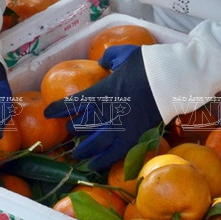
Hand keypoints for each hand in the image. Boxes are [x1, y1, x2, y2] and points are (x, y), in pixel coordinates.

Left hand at [44, 44, 161, 171]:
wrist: (171, 80)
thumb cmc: (147, 65)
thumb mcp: (125, 54)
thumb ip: (110, 58)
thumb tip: (103, 62)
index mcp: (101, 92)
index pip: (73, 104)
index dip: (58, 109)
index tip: (50, 112)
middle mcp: (106, 113)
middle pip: (83, 126)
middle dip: (74, 129)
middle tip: (71, 131)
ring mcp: (120, 127)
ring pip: (95, 144)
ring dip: (84, 149)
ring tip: (78, 154)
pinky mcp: (134, 138)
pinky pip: (114, 154)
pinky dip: (103, 161)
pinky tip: (95, 165)